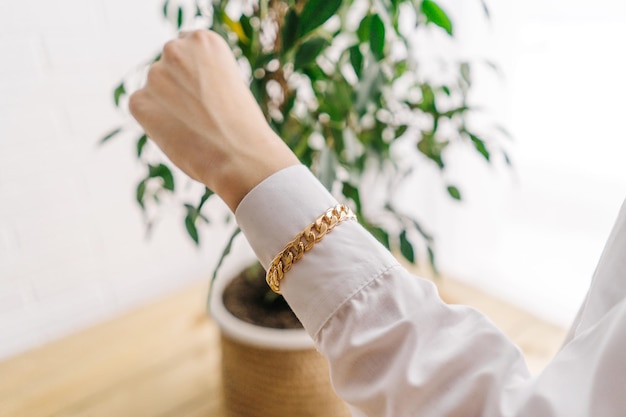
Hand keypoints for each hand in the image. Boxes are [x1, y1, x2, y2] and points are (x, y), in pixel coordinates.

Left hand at [129, 30, 297, 210]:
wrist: (241, 155)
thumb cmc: (242, 126)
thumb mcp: (227, 84)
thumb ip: (199, 75)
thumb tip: (174, 89)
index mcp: (203, 40)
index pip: (185, 49)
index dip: (195, 76)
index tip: (207, 95)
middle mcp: (175, 48)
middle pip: (168, 68)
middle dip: (178, 88)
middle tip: (201, 115)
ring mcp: (154, 73)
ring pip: (156, 89)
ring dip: (168, 105)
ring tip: (194, 128)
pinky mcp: (139, 100)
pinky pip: (142, 107)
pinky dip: (155, 122)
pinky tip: (180, 134)